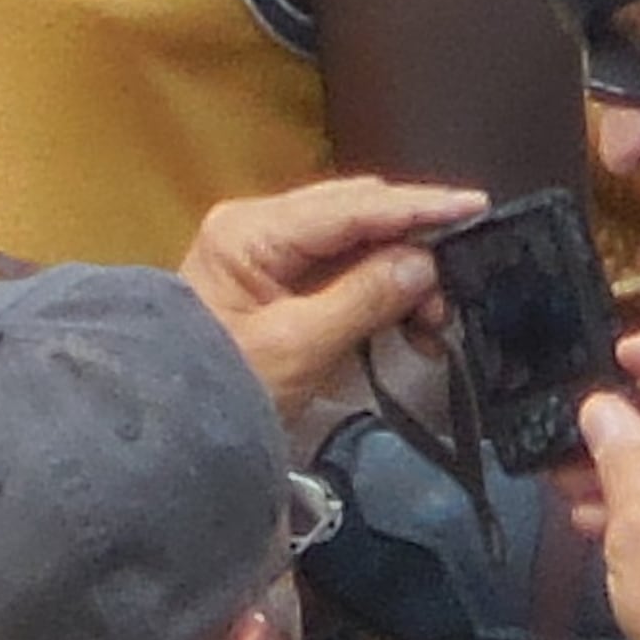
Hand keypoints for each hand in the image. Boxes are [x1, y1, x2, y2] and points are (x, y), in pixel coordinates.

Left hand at [179, 177, 485, 429]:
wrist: (164, 434)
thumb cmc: (223, 389)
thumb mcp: (298, 348)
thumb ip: (364, 298)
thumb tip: (423, 263)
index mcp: (252, 231)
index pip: (351, 206)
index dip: (418, 206)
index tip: (475, 206)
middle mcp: (260, 227)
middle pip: (358, 215)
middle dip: (415, 245)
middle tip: (461, 282)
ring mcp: (268, 254)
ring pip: (358, 243)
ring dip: (403, 275)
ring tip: (434, 321)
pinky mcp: (279, 284)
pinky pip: (344, 272)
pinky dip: (383, 294)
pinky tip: (411, 324)